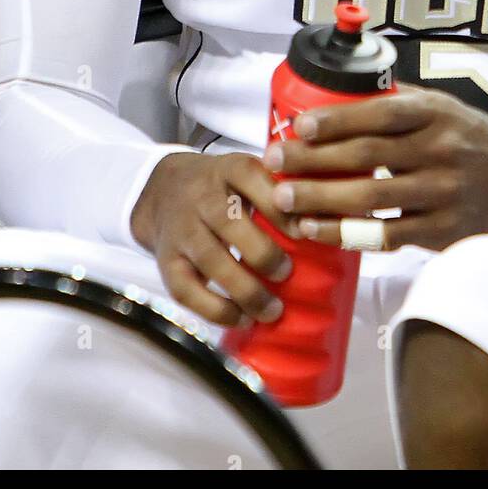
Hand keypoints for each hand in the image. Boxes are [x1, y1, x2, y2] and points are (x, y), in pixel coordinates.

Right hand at [130, 151, 301, 327]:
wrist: (163, 190)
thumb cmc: (223, 187)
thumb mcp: (248, 173)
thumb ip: (280, 190)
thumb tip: (324, 219)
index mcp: (229, 169)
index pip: (253, 179)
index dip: (278, 208)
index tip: (303, 233)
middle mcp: (202, 197)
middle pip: (230, 224)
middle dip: (263, 254)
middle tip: (286, 274)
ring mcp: (182, 230)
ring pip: (212, 261)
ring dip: (246, 291)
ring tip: (272, 310)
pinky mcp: (167, 261)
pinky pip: (187, 291)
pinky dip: (217, 311)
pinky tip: (242, 319)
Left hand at [263, 87, 487, 251]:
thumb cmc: (472, 137)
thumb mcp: (443, 106)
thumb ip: (397, 100)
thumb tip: (341, 88)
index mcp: (436, 114)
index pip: (381, 113)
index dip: (338, 119)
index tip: (299, 124)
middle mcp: (441, 151)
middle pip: (368, 156)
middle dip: (314, 160)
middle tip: (273, 161)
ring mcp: (443, 194)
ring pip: (372, 198)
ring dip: (322, 200)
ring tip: (283, 199)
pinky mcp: (442, 232)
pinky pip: (386, 236)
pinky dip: (347, 234)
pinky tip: (315, 230)